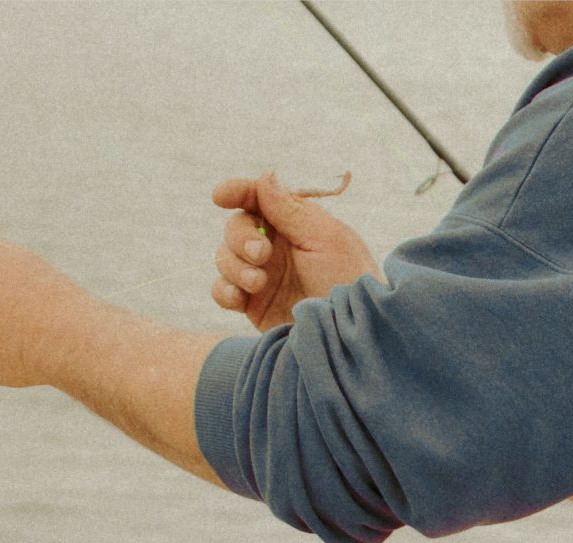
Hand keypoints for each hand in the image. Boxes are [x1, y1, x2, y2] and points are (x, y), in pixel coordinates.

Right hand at [211, 172, 379, 329]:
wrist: (351, 336)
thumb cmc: (350, 283)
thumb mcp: (327, 240)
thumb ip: (291, 209)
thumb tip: (266, 175)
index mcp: (296, 226)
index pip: (259, 200)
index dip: (238, 192)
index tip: (221, 195)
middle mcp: (277, 249)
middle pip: (236, 228)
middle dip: (240, 237)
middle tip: (261, 255)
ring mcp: (263, 277)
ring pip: (225, 257)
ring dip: (235, 266)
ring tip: (259, 283)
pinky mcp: (254, 306)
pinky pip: (222, 291)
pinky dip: (224, 290)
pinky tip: (239, 297)